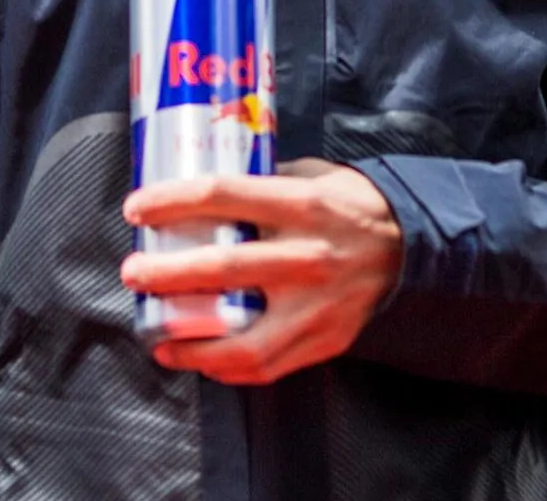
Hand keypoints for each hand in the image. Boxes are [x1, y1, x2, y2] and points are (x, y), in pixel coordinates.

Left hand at [120, 158, 400, 384]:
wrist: (413, 251)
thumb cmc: (353, 209)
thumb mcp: (316, 177)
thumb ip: (267, 181)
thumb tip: (209, 194)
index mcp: (302, 205)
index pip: (223, 196)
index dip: (171, 200)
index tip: (137, 208)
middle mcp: (306, 256)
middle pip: (222, 266)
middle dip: (165, 272)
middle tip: (133, 273)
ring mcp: (315, 306)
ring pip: (240, 337)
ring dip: (189, 341)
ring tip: (157, 338)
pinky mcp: (323, 340)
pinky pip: (265, 366)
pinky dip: (225, 369)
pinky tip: (200, 360)